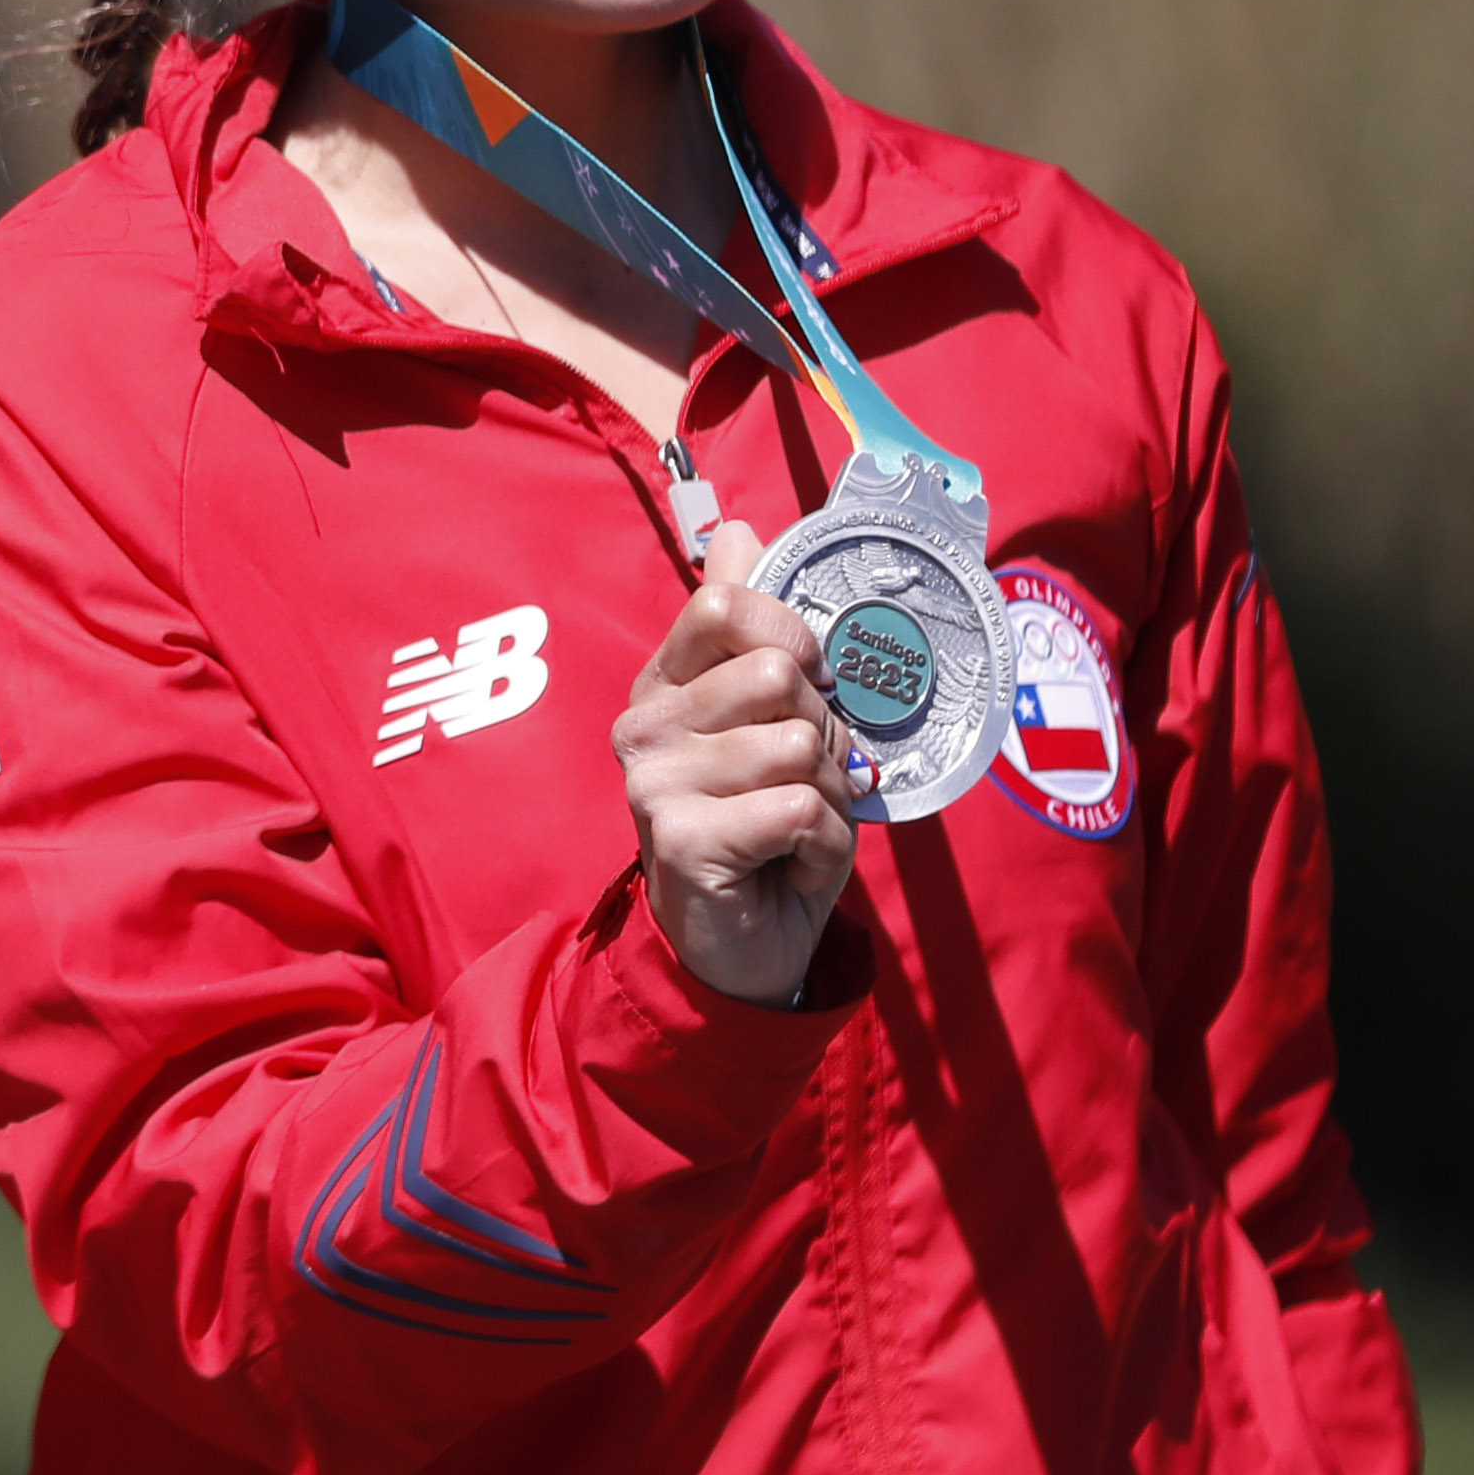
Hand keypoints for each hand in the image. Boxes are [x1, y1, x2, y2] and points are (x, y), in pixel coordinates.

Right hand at [614, 513, 853, 1006]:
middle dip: (823, 731)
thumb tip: (738, 528)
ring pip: (798, 744)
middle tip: (803, 780)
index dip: (792, 638)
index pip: (724, 604)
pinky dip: (822, 843)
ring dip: (829, 794)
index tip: (806, 690)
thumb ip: (750, 627)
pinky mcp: (681, 840)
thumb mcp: (768, 718)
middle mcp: (644, 725)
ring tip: (796, 826)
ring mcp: (654, 783)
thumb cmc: (764, 823)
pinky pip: (799, 807)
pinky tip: (789, 863)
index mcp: (664, 683)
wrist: (743, 946)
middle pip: (776, 672)